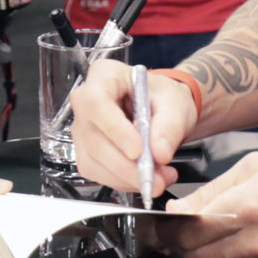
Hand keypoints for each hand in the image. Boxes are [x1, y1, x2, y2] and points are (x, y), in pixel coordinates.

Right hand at [69, 59, 196, 196]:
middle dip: (126, 165)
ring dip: (127, 177)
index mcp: (104, 76)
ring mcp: (83, 129)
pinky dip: (123, 181)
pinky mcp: (86, 152)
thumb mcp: (175, 103)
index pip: (96, 102)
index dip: (115, 129)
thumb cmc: (162, 98)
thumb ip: (169, 126)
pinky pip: (98, 174)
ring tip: (160, 176)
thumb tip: (159, 152)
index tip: (138, 151)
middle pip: (94, 138)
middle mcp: (85, 101)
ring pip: (94, 161)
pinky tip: (145, 177)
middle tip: (157, 176)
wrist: (162, 109)